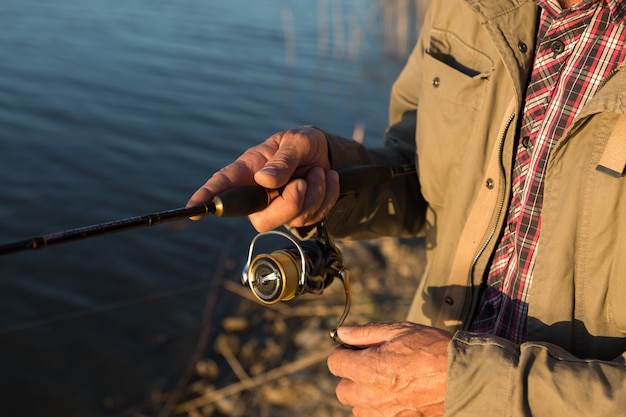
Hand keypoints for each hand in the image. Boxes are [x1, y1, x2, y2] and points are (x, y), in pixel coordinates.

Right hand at [186, 126, 339, 230]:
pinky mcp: (300, 215)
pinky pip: (314, 217)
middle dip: (289, 204)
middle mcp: (259, 195)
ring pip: (293, 219)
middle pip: (262, 219)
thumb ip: (283, 160)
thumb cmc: (302, 144)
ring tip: (318, 171)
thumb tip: (264, 181)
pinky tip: (327, 178)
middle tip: (302, 182)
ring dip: (315, 194)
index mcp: (249, 170)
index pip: (223, 185)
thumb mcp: (296, 142)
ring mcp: (279, 208)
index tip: (195, 209)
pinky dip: (327, 196)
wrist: (327, 154)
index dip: (207, 198)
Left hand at [327, 322, 450, 416]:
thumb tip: (343, 332)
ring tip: (388, 381)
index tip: (356, 348)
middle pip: (342, 390)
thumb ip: (366, 333)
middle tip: (371, 364)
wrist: (468, 377)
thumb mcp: (400, 330)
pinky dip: (382, 409)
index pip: (334, 363)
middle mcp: (372, 395)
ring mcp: (386, 414)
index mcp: (368, 368)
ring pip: (359, 408)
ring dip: (366, 395)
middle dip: (352, 376)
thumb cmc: (435, 349)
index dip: (344, 352)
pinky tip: (399, 395)